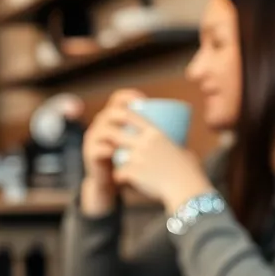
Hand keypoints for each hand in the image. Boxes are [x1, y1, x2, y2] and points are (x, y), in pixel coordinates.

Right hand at [81, 89, 146, 214]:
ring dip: (116, 131)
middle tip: (137, 119)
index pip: (118, 98)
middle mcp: (101, 124)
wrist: (110, 179)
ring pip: (103, 129)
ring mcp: (94, 138)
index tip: (145, 101)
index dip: (129, 96)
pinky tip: (116, 152)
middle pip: (110, 111)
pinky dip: (107, 150)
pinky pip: (97, 148)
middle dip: (123, 113)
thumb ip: (153, 134)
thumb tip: (184, 130)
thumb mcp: (139, 143)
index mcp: (113, 117)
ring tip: (129, 136)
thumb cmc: (129, 160)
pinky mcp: (90, 153)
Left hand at [105, 105, 213, 210]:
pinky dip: (119, 178)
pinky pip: (118, 173)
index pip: (132, 117)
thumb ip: (178, 150)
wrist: (186, 188)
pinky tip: (121, 181)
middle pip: (117, 135)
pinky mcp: (133, 171)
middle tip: (111, 147)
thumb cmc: (190, 172)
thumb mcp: (184, 153)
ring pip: (116, 156)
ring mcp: (137, 157)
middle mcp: (144, 142)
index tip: (118, 121)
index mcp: (156, 134)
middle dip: (111, 140)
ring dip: (116, 161)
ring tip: (118, 166)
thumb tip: (181, 151)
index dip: (121, 116)